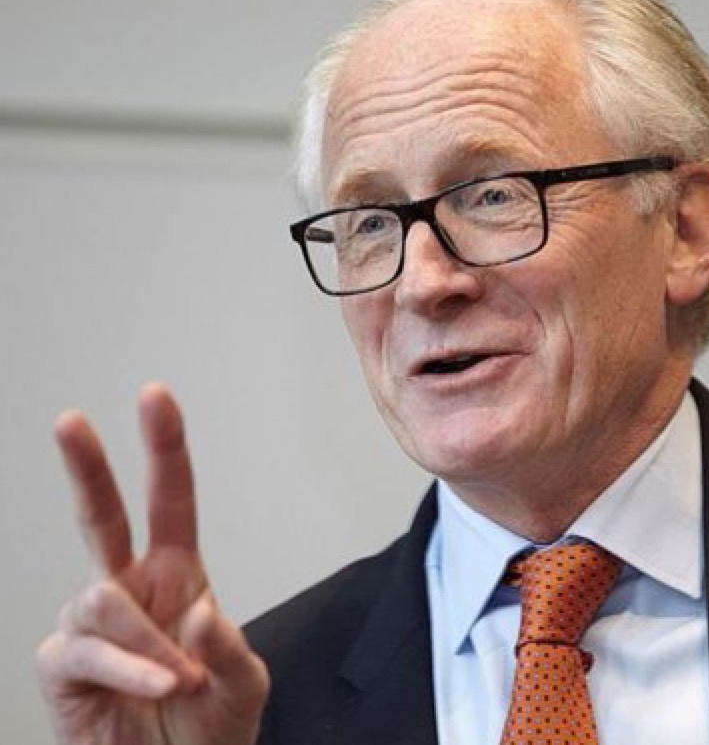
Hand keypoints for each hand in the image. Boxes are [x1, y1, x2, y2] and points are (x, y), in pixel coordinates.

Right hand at [36, 384, 268, 744]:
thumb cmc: (211, 726)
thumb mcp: (242, 683)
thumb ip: (227, 646)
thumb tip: (196, 611)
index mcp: (176, 576)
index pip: (169, 500)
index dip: (163, 448)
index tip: (154, 398)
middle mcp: (129, 589)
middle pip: (101, 516)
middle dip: (87, 467)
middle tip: (70, 421)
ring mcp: (92, 626)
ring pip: (102, 596)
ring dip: (149, 642)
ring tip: (178, 682)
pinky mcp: (63, 666)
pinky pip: (86, 649)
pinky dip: (130, 670)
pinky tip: (157, 687)